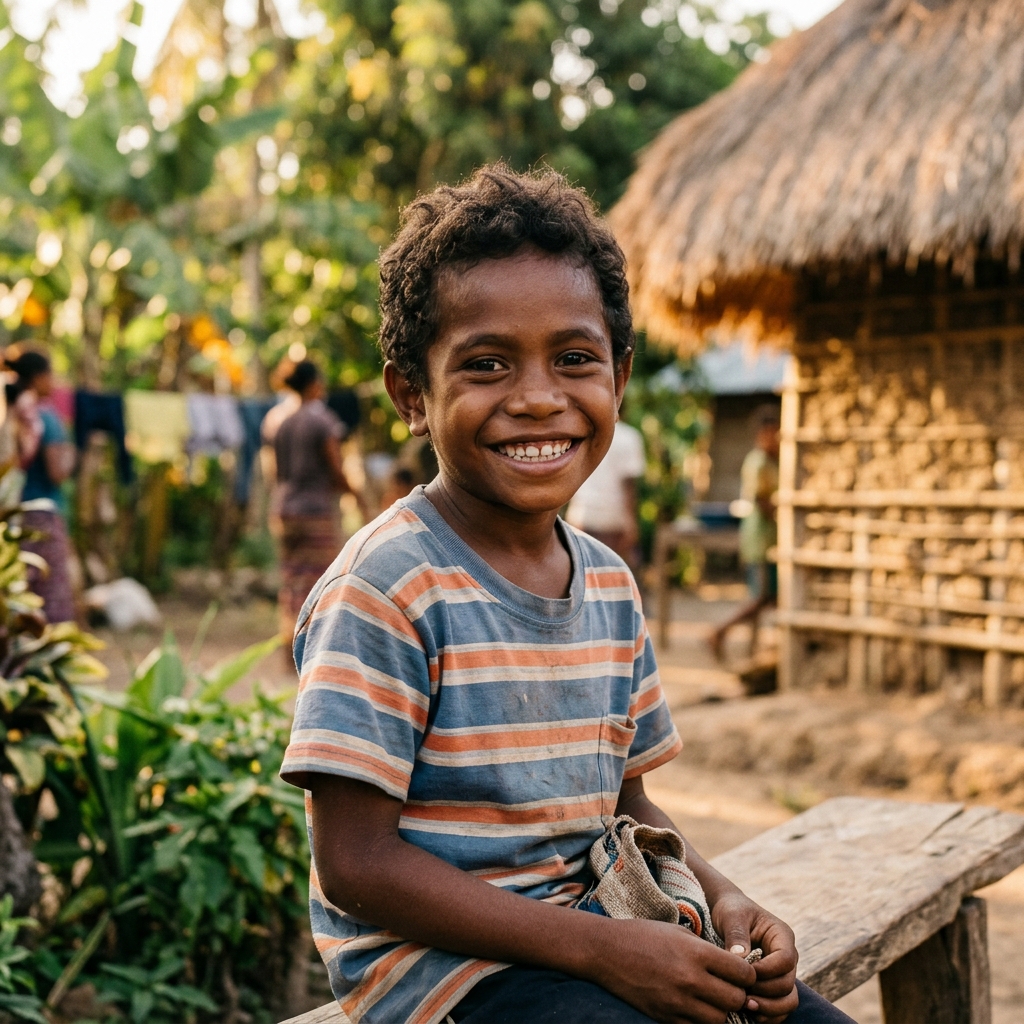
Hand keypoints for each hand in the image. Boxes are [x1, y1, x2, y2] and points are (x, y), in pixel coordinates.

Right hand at [592, 917, 756, 1023]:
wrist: (606, 951)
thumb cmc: (645, 936)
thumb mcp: (680, 932)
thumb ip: (708, 950)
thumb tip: (734, 967)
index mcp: (696, 952)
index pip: (743, 972)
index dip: (747, 973)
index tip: (742, 972)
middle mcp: (690, 978)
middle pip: (736, 999)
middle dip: (739, 995)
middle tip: (731, 988)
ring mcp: (677, 1002)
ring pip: (719, 1019)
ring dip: (721, 1011)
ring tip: (714, 999)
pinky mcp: (666, 1017)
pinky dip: (701, 1021)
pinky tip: (696, 1008)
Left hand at [710, 892, 798, 1022]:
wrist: (725, 914)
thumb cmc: (730, 910)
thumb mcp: (731, 916)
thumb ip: (736, 934)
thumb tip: (741, 958)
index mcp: (781, 936)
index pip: (786, 960)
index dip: (768, 971)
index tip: (745, 973)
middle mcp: (786, 957)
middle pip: (788, 984)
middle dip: (766, 993)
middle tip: (742, 996)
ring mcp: (781, 973)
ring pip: (788, 1000)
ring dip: (769, 1008)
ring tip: (746, 1007)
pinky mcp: (772, 986)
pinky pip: (779, 1008)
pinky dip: (768, 1015)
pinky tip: (748, 1013)